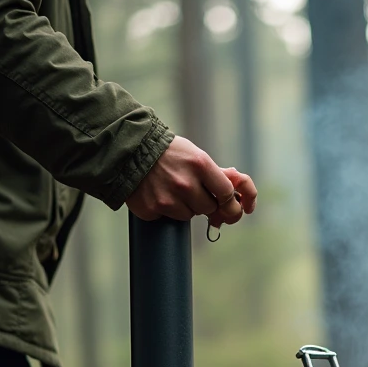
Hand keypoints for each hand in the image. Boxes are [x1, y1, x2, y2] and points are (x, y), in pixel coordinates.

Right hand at [125, 136, 256, 226]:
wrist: (128, 148)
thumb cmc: (167, 152)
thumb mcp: (194, 154)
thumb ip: (215, 175)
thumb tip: (240, 197)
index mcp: (200, 164)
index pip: (227, 194)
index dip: (230, 201)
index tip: (229, 204)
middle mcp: (185, 183)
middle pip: (211, 208)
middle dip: (206, 202)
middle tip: (194, 191)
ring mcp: (168, 198)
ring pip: (191, 215)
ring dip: (186, 207)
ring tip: (171, 188)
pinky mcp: (152, 209)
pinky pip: (170, 218)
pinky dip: (167, 209)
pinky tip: (158, 193)